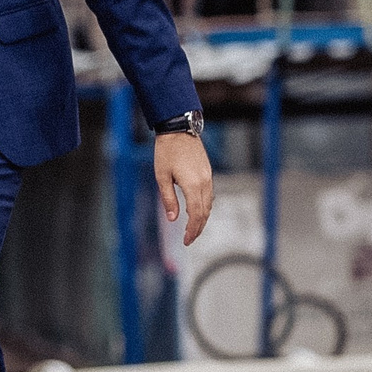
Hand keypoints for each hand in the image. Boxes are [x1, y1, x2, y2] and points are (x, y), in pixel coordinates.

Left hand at [155, 131, 212, 245]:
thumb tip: (173, 219)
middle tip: (188, 239)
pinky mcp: (208, 172)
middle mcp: (204, 182)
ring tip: (192, 229)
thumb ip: (168, 199)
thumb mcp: (162, 176)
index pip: (196, 214)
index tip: (186, 241)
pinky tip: (196, 211)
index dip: (192, 230)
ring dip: (202, 219)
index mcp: (192, 185)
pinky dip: (204, 207)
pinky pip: (209, 195)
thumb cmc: (167, 152)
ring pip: (209, 204)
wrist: (179, 130)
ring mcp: (208, 177)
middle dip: (198, 228)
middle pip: (205, 212)